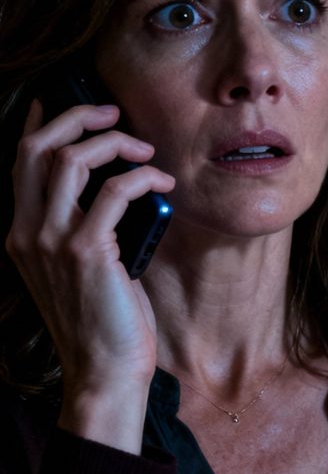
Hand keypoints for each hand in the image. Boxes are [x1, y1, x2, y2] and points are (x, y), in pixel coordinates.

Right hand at [6, 100, 175, 450]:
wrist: (103, 372)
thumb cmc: (104, 321)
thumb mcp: (84, 268)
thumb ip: (87, 229)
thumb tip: (117, 189)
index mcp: (21, 234)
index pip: (19, 163)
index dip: (40, 124)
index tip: (60, 102)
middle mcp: (26, 232)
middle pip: (37, 148)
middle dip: (75, 118)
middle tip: (113, 114)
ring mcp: (51, 241)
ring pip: (70, 160)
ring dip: (113, 144)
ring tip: (145, 152)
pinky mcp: (86, 251)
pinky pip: (113, 191)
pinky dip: (141, 177)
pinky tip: (161, 183)